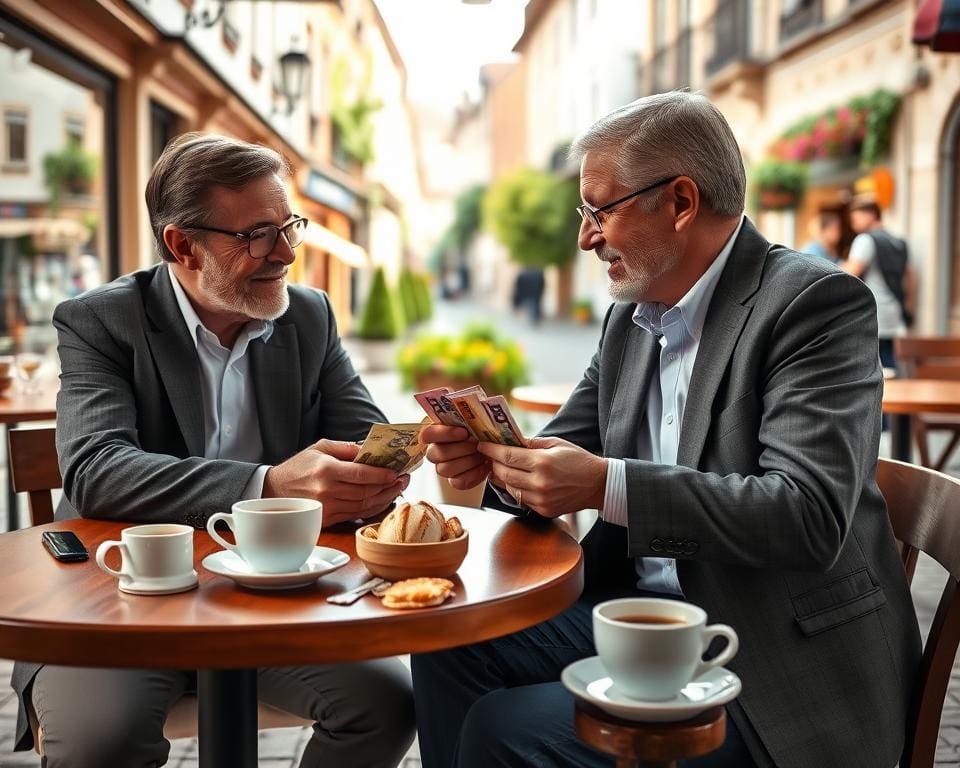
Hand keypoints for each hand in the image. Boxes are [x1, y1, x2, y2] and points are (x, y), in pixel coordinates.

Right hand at [263, 439, 408, 525]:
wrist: (273, 491)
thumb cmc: (299, 467)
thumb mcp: (320, 448)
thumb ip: (347, 448)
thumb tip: (372, 450)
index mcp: (326, 470)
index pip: (361, 474)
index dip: (382, 475)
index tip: (397, 471)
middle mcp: (327, 491)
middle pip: (366, 491)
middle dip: (389, 486)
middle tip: (404, 478)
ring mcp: (327, 508)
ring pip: (364, 505)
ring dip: (385, 498)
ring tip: (398, 488)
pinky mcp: (327, 520)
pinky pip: (357, 515)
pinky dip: (373, 508)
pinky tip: (383, 499)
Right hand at [422, 424, 489, 489]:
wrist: (492, 450)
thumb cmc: (480, 432)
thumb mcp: (474, 421)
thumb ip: (468, 418)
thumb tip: (473, 409)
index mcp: (437, 432)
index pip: (427, 434)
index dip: (443, 434)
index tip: (464, 432)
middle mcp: (435, 450)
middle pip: (435, 453)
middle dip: (461, 448)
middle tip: (477, 444)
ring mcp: (442, 467)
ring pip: (445, 469)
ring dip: (467, 461)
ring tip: (482, 455)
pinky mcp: (454, 480)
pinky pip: (457, 482)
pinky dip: (473, 474)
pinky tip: (483, 466)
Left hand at [477, 436, 606, 517]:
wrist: (598, 484)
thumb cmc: (578, 459)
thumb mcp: (555, 444)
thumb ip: (530, 443)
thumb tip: (509, 440)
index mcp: (543, 463)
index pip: (508, 456)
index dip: (492, 451)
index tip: (482, 445)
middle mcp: (539, 483)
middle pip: (504, 474)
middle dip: (494, 464)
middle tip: (489, 456)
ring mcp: (541, 500)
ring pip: (510, 489)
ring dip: (502, 478)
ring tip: (500, 468)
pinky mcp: (543, 510)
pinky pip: (521, 499)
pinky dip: (515, 490)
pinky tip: (515, 481)